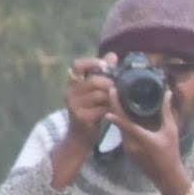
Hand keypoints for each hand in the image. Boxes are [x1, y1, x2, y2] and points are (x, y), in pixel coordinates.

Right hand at [49, 54, 117, 187]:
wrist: (80, 138)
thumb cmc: (90, 113)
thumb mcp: (94, 92)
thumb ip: (102, 74)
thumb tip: (112, 55)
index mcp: (73, 83)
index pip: (77, 65)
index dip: (92, 63)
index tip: (106, 65)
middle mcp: (70, 92)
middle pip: (94, 81)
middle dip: (111, 84)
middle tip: (122, 88)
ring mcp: (74, 105)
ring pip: (99, 95)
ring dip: (114, 97)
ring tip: (123, 100)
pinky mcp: (81, 117)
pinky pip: (102, 109)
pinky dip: (113, 109)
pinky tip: (120, 111)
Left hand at [107, 80, 188, 194]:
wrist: (167, 177)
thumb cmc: (171, 154)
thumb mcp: (171, 131)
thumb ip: (167, 112)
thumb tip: (167, 94)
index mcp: (140, 137)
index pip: (123, 120)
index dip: (115, 105)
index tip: (111, 91)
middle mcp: (130, 143)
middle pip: (118, 120)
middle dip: (114, 105)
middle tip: (114, 90)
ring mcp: (127, 148)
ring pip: (119, 127)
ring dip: (117, 113)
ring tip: (118, 99)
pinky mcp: (127, 151)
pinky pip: (122, 133)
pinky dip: (122, 123)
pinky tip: (125, 115)